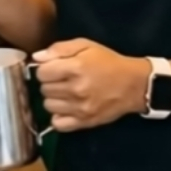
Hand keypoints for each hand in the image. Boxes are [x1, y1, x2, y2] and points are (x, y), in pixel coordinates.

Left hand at [32, 39, 149, 131]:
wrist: (133, 84)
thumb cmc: (108, 62)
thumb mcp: (86, 45)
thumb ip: (59, 49)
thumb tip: (37, 57)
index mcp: (75, 67)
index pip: (41, 73)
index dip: (45, 69)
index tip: (54, 68)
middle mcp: (76, 89)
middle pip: (44, 89)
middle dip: (50, 82)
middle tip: (63, 79)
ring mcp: (79, 108)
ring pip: (48, 106)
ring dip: (54, 98)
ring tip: (67, 92)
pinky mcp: (84, 122)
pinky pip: (57, 124)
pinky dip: (59, 116)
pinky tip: (67, 107)